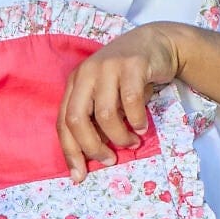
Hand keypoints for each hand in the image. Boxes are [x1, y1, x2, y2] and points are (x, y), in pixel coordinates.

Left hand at [57, 23, 184, 177]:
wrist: (156, 43)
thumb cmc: (129, 76)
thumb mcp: (107, 95)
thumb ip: (97, 119)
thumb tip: (94, 154)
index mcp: (75, 83)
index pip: (63, 121)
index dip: (70, 151)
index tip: (79, 176)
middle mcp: (86, 73)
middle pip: (77, 118)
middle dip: (92, 147)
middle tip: (109, 159)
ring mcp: (108, 66)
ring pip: (105, 114)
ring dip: (119, 136)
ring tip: (132, 142)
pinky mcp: (132, 65)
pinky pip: (130, 101)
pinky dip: (136, 120)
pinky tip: (142, 126)